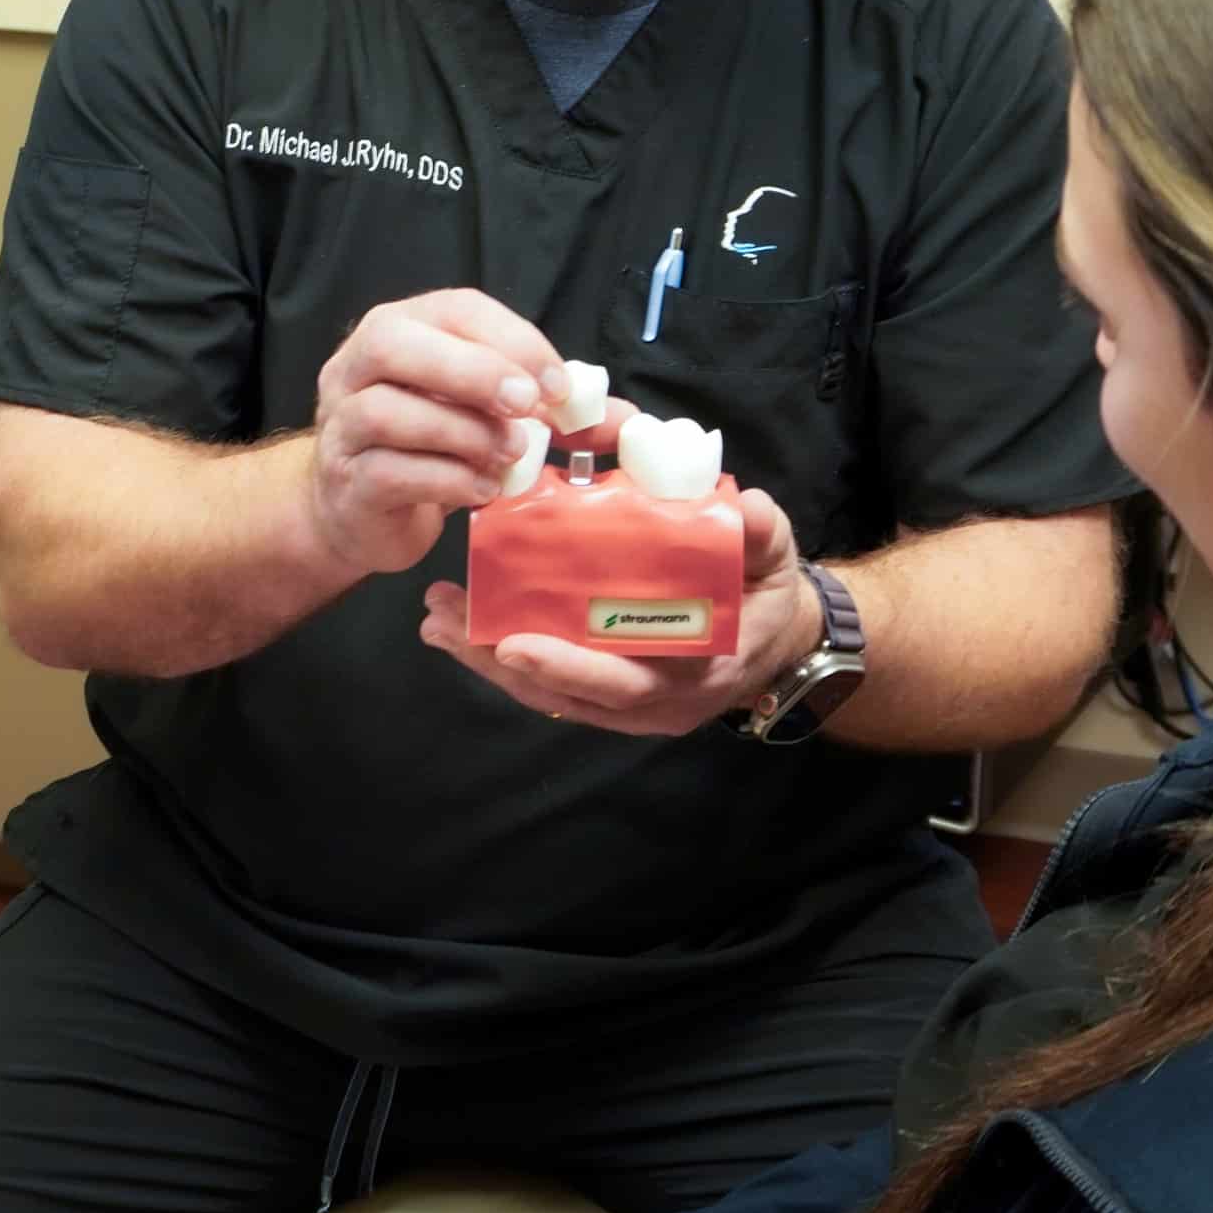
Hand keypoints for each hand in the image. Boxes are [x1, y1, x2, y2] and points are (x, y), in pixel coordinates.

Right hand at [309, 288, 627, 578]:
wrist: (359, 511)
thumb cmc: (429, 447)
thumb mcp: (487, 415)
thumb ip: (551, 412)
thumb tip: (625, 420)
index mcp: (401, 330)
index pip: (453, 309)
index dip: (510, 339)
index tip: (558, 385)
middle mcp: (356, 367)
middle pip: (395, 344)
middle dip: (472, 370)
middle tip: (527, 406)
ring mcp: (341, 425)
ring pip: (388, 411)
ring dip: (464, 433)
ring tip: (510, 455)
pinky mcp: (346, 481)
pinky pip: (390, 472)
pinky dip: (448, 481)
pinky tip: (482, 489)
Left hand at [418, 485, 821, 734]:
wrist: (778, 636)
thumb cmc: (768, 590)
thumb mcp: (775, 557)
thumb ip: (761, 534)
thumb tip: (747, 509)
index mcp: (697, 671)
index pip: (626, 682)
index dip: (570, 668)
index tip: (514, 642)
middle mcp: (654, 702)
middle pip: (565, 694)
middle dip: (499, 662)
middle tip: (444, 621)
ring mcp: (628, 704)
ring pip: (547, 693)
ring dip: (487, 660)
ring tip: (435, 620)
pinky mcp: (607, 693)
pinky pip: (548, 683)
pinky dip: (502, 658)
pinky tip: (459, 629)